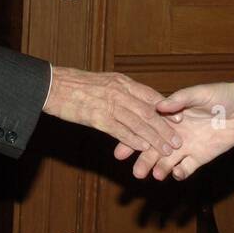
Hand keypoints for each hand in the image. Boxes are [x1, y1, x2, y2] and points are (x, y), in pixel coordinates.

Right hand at [42, 66, 183, 155]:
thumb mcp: (104, 82)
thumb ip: (121, 91)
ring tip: (166, 150)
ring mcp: (109, 105)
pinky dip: (133, 140)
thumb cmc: (76, 84)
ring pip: (137, 123)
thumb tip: (136, 100)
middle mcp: (119, 92)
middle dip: (165, 128)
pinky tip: (143, 149)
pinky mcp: (97, 118)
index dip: (166, 109)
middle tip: (178, 141)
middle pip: (148, 112)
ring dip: (154, 138)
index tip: (179, 119)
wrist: (54, 85)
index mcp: (122, 82)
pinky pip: (119, 130)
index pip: (150, 96)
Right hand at [113, 80, 233, 180]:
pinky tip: (176, 173)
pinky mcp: (200, 157)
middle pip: (154, 149)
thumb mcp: (199, 93)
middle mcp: (175, 134)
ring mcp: (187, 147)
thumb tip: (159, 105)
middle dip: (143, 161)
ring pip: (167, 161)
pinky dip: (180, 173)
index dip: (134, 139)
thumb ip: (180, 99)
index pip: (147, 130)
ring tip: (153, 176)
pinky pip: (186, 169)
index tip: (121, 150)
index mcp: (171, 117)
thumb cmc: (221, 95)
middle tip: (135, 172)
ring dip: (159, 169)